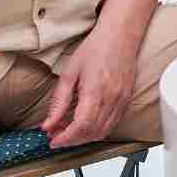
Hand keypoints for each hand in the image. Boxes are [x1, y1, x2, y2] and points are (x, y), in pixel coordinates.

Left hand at [42, 24, 140, 147]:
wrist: (120, 35)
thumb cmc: (96, 49)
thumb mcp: (69, 73)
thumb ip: (58, 102)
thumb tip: (48, 125)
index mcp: (96, 91)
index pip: (81, 127)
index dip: (65, 139)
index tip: (52, 141)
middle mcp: (112, 98)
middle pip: (92, 133)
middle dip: (72, 140)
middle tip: (56, 134)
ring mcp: (122, 100)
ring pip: (104, 131)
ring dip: (84, 137)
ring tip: (68, 129)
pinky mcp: (128, 99)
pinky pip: (113, 123)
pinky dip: (98, 130)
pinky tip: (86, 123)